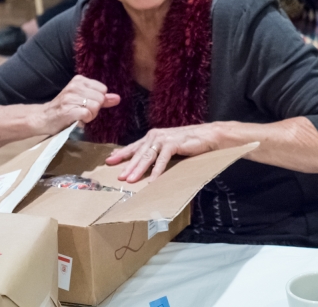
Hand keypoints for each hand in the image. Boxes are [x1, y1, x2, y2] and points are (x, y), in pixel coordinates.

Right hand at [36, 75, 119, 135]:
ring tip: (79, 115)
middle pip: (100, 98)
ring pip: (95, 106)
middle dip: (95, 108)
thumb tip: (117, 98)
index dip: (98, 100)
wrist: (44, 117)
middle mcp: (74, 86)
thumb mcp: (83, 99)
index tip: (87, 104)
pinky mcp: (68, 110)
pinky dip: (86, 119)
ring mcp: (70, 98)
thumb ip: (101, 98)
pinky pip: (87, 113)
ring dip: (90, 115)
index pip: (102, 89)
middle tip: (82, 111)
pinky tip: (78, 119)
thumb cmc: (66, 108)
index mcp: (79, 80)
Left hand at [105, 124, 219, 181]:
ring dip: (138, 170)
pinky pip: (162, 160)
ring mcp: (164, 139)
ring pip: (147, 156)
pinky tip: (152, 181)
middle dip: (127, 166)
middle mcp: (155, 135)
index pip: (134, 146)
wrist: (207, 135)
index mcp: (152, 136)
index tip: (109, 161)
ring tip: (130, 181)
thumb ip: (156, 153)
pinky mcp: (173, 144)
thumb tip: (143, 164)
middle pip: (138, 153)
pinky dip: (157, 171)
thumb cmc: (188, 142)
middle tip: (119, 177)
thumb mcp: (168, 147)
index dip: (122, 154)